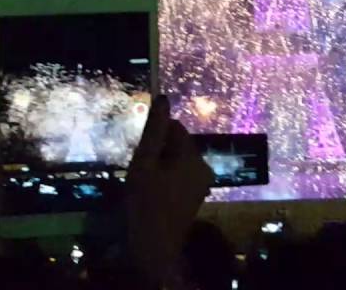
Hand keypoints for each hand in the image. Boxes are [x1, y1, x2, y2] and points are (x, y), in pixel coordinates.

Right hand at [125, 95, 213, 285]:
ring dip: (163, 165)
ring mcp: (203, 181)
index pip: (176, 129)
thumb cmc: (145, 203)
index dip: (156, 137)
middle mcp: (204, 165)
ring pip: (179, 160)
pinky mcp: (198, 194)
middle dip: (159, 152)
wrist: (156, 246)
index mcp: (193, 156)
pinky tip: (155, 193)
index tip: (141, 154)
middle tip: (142, 171)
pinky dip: (168, 178)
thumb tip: (163, 98)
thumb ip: (154, 131)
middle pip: (179, 145)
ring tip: (146, 183)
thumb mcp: (143, 164)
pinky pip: (183, 175)